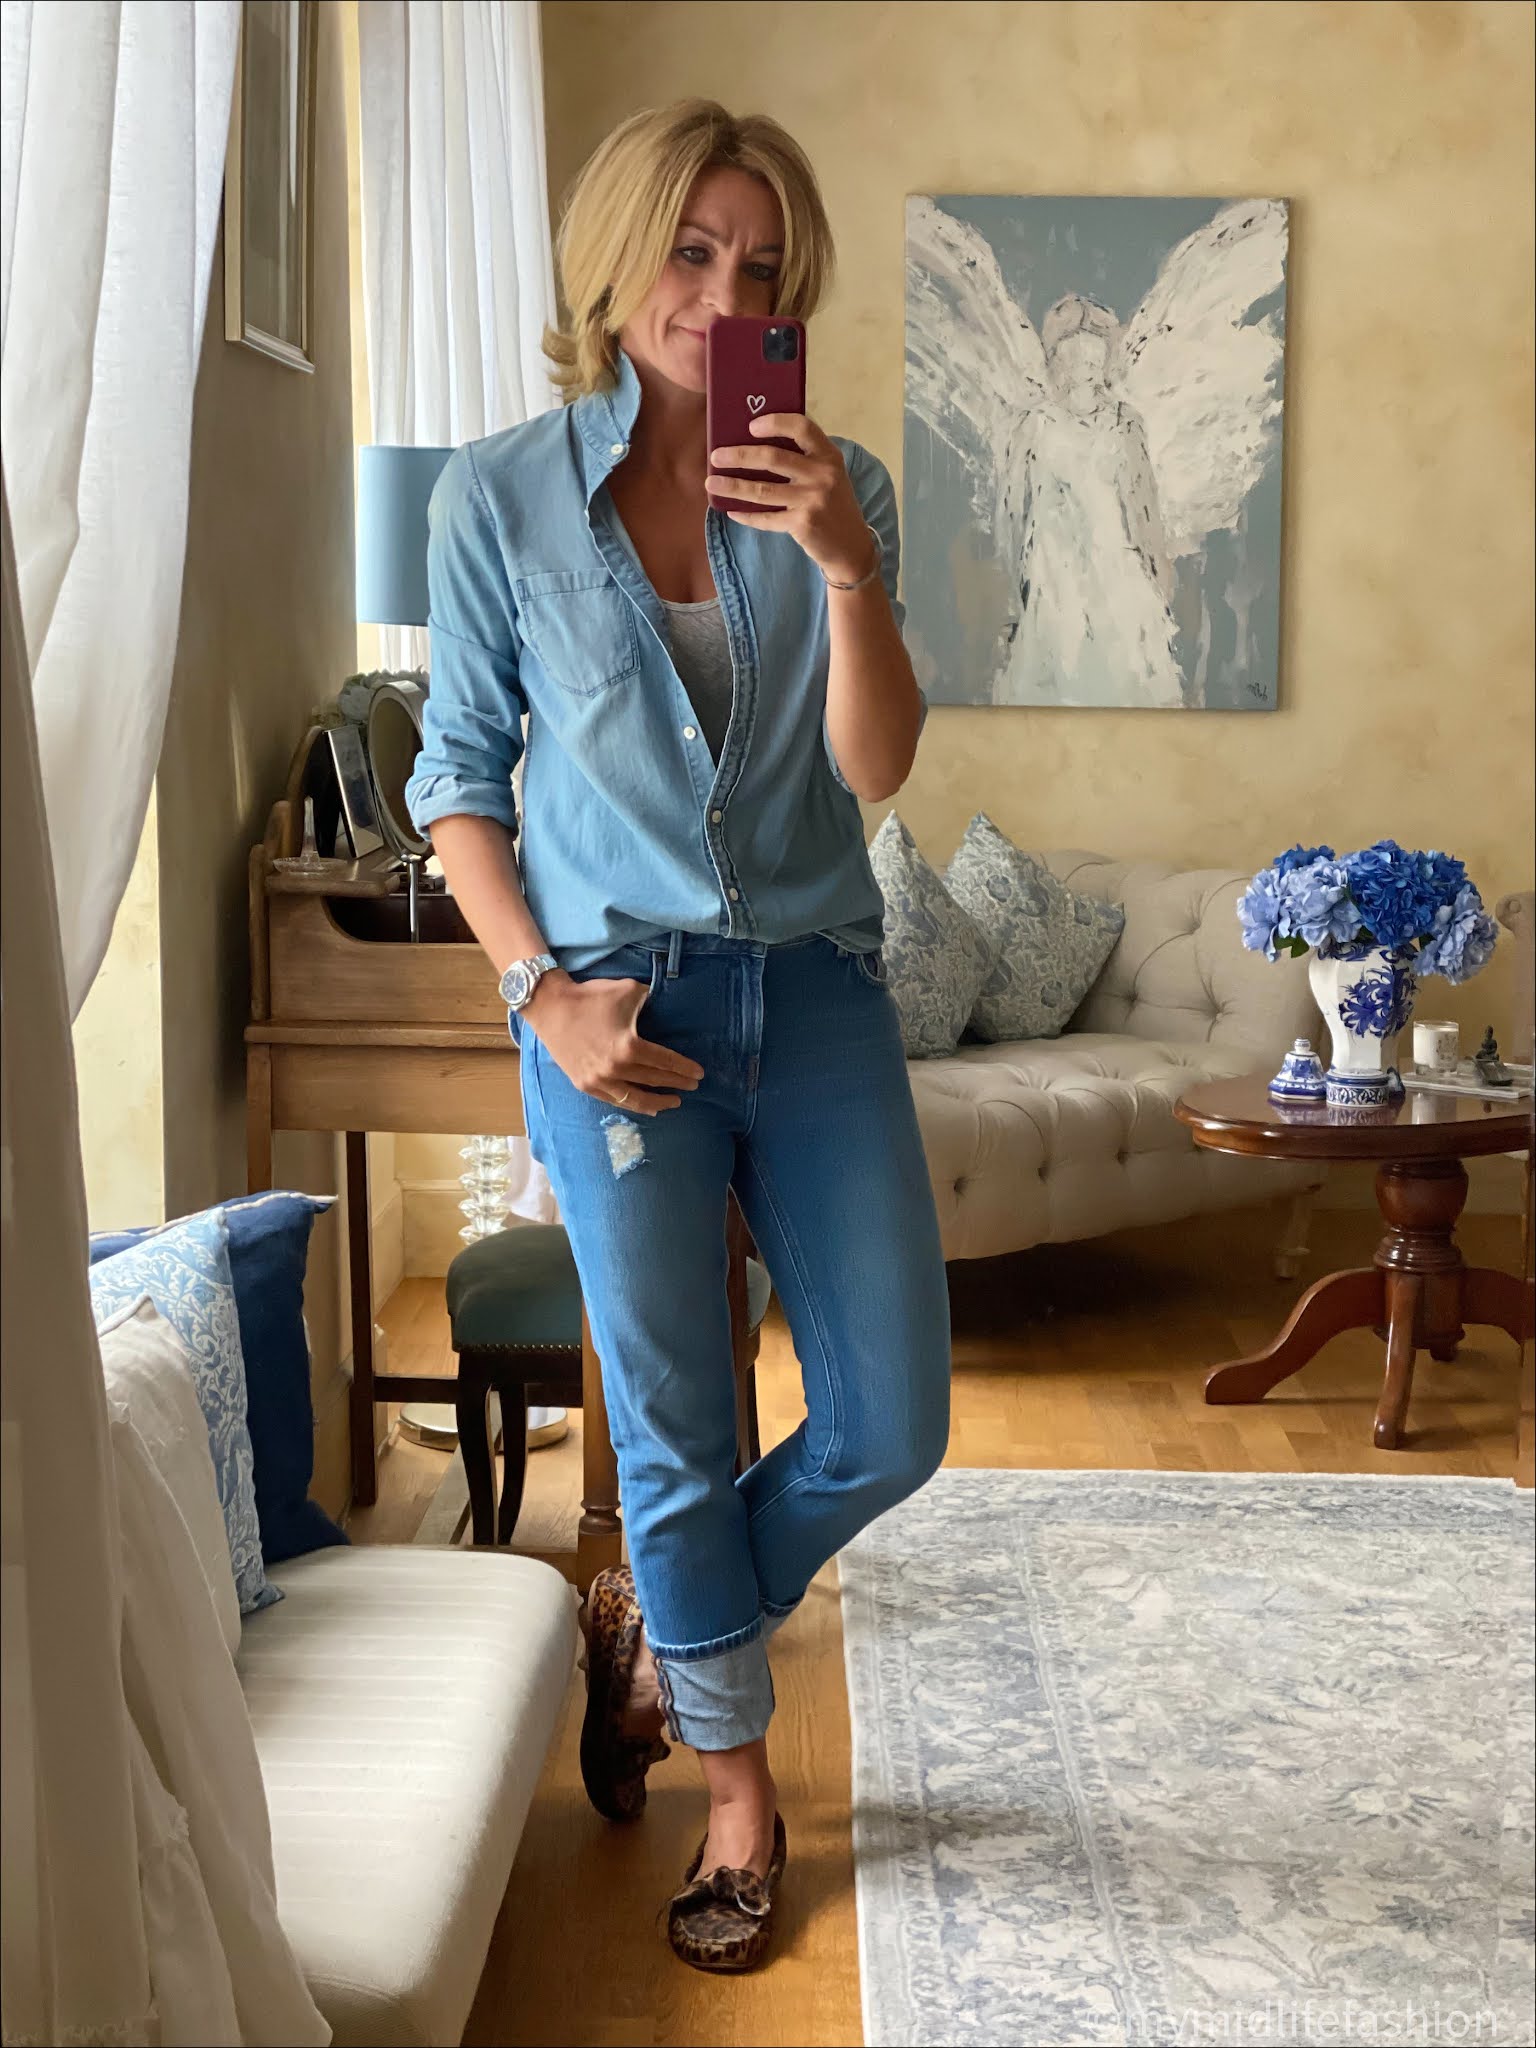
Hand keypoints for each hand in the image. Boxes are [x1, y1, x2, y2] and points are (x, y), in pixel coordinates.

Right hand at [523, 974, 703, 1114]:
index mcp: (630, 1047)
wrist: (551, 1007)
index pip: (666, 1062)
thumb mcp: (629, 991)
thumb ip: (649, 1001)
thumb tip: (660, 1006)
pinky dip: (633, 1104)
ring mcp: (599, 1081)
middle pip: (655, 1080)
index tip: (699, 1074)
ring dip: (659, 1102)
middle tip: (693, 1086)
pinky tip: (646, 1106)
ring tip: (674, 1101)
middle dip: (677, 1084)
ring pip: (636, 1099)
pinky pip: (615, 1100)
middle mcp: (616, 1069)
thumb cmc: (591, 997)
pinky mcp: (585, 1085)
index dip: (685, 1069)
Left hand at [706, 413, 877, 585]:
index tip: (751, 426)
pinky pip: (766, 518)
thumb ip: (804, 459)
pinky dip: (747, 515)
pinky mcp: (802, 524)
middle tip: (716, 456)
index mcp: (828, 455)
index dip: (775, 422)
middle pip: (773, 458)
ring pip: (763, 490)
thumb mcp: (829, 474)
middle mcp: (822, 474)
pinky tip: (732, 511)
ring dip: (733, 486)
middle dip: (740, 456)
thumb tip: (756, 445)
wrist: (850, 546)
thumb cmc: (833, 504)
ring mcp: (812, 500)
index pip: (802, 427)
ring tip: (712, 483)